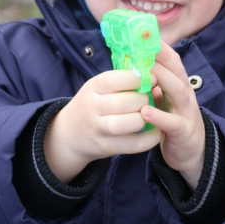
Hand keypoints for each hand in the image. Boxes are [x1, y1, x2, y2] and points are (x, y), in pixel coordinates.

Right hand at [44, 69, 162, 182]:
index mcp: (93, 87)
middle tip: (149, 99)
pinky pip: (133, 145)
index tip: (150, 79)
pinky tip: (156, 131)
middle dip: (143, 100)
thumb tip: (152, 76)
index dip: (136, 79)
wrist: (68, 133)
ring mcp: (99, 129)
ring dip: (144, 119)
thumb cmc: (91, 105)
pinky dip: (149, 139)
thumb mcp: (98, 88)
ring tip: (149, 115)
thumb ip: (120, 82)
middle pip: (124, 102)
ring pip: (127, 124)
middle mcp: (93, 107)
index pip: (115, 79)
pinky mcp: (106, 147)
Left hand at [142, 45, 205, 189]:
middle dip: (162, 60)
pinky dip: (159, 117)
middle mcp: (186, 95)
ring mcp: (186, 112)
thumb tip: (134, 65)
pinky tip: (145, 112)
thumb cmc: (173, 121)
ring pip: (178, 92)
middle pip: (176, 72)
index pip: (173, 62)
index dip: (162, 49)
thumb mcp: (165, 100)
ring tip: (146, 75)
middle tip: (144, 49)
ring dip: (163, 81)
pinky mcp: (183, 131)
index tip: (147, 35)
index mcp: (179, 85)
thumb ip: (154, 84)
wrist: (192, 152)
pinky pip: (172, 123)